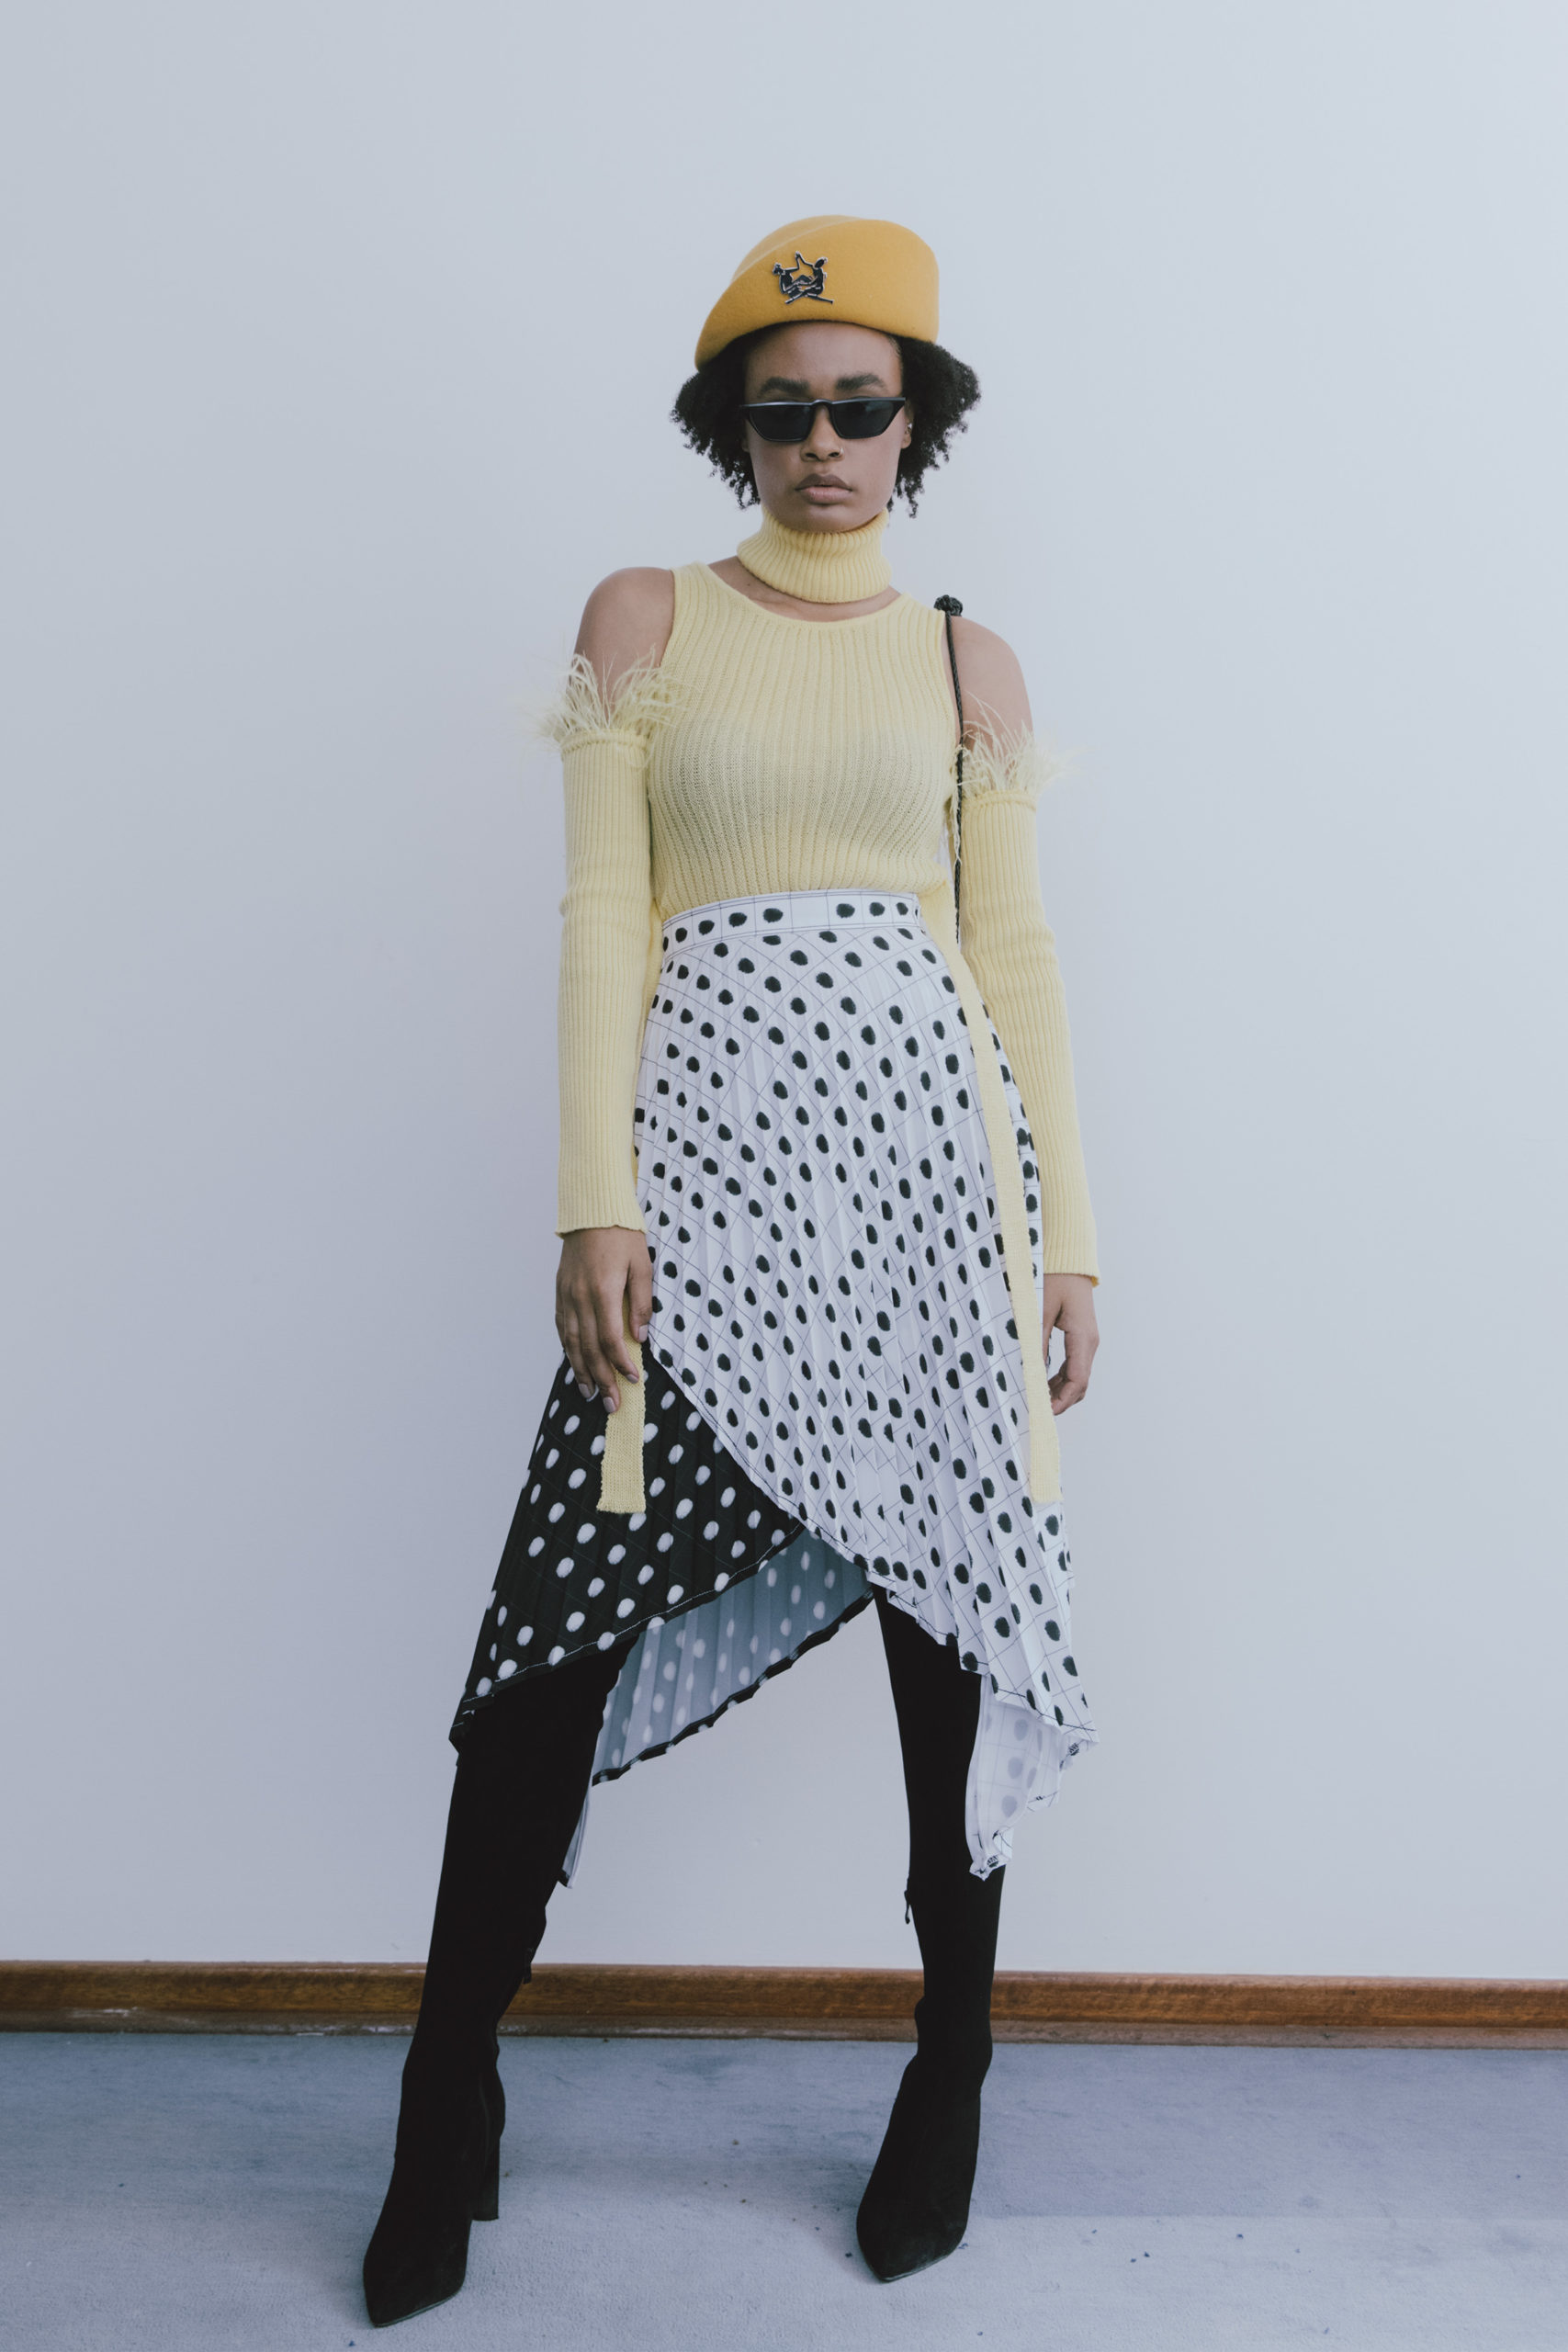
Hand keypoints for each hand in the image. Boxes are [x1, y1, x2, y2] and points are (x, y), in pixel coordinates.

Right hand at [555, 1228, 653, 1414]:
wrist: (592, 1210)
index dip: (620, 1363)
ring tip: (590, 1393)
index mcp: (603, 1291)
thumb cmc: (622, 1235)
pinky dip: (568, 1349)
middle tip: (611, 1404)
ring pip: (571, 1341)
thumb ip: (642, 1303)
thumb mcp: (642, 1266)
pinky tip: (574, 1363)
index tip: (632, 1380)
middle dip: (601, 1378)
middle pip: (589, 1347)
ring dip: (581, 1370)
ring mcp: (566, 1295)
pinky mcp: (560, 1291)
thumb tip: (640, 1338)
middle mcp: (580, 1296)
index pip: (610, 1338)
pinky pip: (562, 1326)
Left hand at [1042, 1273, 1097, 1413]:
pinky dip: (1060, 1378)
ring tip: (1036, 1399)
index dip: (1062, 1400)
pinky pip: (1074, 1365)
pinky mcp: (1080, 1337)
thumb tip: (1028, 1370)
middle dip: (1060, 1400)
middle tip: (1036, 1411)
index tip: (1045, 1413)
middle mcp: (1089, 1342)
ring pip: (1077, 1376)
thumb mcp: (1040, 1310)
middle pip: (1079, 1383)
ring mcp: (1087, 1340)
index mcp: (1083, 1337)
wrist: (1068, 1260)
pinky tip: (1042, 1383)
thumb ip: (1036, 1341)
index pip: (1077, 1379)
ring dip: (1059, 1391)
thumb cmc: (1054, 1279)